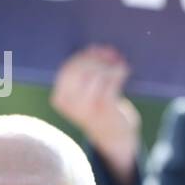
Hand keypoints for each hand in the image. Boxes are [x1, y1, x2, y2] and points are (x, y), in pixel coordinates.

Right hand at [50, 45, 140, 184]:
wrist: (114, 137)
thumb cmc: (99, 109)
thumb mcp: (83, 93)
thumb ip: (84, 72)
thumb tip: (95, 48)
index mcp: (60, 98)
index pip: (67, 68)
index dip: (83, 55)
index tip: (97, 50)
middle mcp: (69, 103)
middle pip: (81, 68)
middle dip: (97, 57)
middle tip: (111, 53)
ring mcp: (86, 107)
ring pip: (97, 72)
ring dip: (110, 64)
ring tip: (119, 62)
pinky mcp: (104, 108)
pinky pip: (111, 80)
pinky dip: (119, 71)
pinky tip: (125, 70)